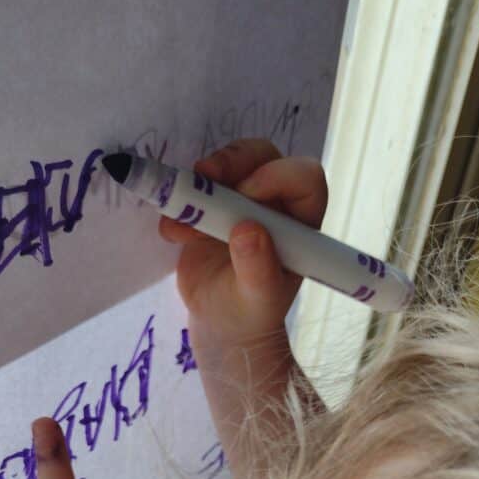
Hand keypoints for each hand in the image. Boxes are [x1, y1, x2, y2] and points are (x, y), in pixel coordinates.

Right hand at [159, 138, 327, 348]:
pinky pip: (193, 186)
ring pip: (227, 163)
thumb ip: (258, 268)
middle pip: (262, 156)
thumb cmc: (251, 311)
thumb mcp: (259, 298)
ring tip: (179, 218)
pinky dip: (177, 202)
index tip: (248, 194)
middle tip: (205, 174)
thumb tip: (247, 229)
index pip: (304, 178)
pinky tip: (173, 234)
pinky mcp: (209, 205)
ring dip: (200, 180)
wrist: (220, 322)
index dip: (279, 175)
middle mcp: (274, 201)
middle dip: (233, 161)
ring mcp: (240, 200)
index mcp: (300, 221)